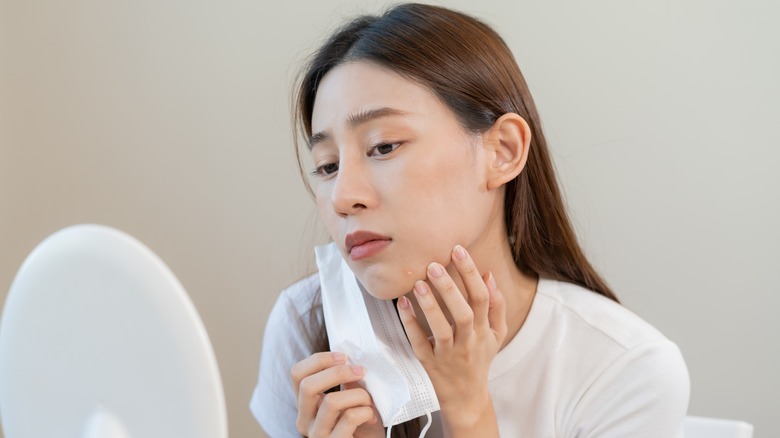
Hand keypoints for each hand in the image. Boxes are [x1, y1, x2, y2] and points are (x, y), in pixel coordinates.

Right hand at [290, 352, 383, 437]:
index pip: (297, 374)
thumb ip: (344, 381)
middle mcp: (305, 420)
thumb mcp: (349, 398)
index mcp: (305, 404)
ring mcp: (317, 435)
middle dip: (338, 373)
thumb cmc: (361, 423)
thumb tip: (349, 360)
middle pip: (307, 385)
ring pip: (331, 401)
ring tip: (369, 401)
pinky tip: (371, 417)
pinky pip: (350, 417)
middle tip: (360, 371)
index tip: (344, 357)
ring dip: (359, 395)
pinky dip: (366, 411)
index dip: (319, 360)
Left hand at [396, 245, 506, 435]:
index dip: (471, 273)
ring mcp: (448, 355)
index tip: (458, 250)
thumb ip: (497, 305)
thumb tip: (489, 275)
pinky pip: (419, 344)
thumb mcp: (497, 334)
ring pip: (441, 330)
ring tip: (418, 283)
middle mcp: (468, 342)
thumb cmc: (480, 358)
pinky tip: (402, 304)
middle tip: (434, 264)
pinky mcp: (429, 364)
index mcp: (485, 331)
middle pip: (464, 314)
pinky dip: (410, 324)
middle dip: (450, 289)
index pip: (482, 298)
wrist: (467, 398)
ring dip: (430, 306)